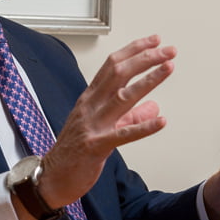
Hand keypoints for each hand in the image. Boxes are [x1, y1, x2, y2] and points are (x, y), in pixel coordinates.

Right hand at [36, 35, 176, 211]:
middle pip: (119, 73)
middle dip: (145, 58)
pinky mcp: (96, 146)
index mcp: (90, 99)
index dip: (134, 50)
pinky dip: (143, 126)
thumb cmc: (74, 152)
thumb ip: (130, 116)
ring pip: (122, 97)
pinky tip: (160, 121)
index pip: (112, 65)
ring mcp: (93, 125)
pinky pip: (122, 134)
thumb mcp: (103, 127)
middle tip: (168, 50)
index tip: (155, 41)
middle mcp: (91, 106)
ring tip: (168, 68)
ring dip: (148, 80)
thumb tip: (154, 107)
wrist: (51, 178)